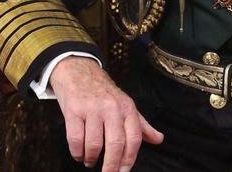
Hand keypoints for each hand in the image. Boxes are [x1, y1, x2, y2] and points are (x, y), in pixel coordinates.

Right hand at [49, 56, 162, 170]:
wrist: (77, 70)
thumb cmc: (102, 91)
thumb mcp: (125, 104)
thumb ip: (141, 125)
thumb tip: (158, 139)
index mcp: (127, 108)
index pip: (134, 139)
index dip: (129, 160)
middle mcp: (111, 108)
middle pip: (115, 144)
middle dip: (111, 166)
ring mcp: (92, 108)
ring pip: (94, 144)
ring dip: (90, 158)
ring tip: (89, 161)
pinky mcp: (74, 109)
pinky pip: (75, 138)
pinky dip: (76, 152)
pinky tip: (78, 154)